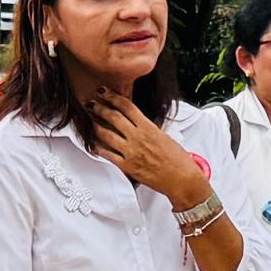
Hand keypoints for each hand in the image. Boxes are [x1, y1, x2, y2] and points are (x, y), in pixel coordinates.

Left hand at [80, 89, 204, 207]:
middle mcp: (138, 138)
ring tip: (89, 120)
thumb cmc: (177, 158)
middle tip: (91, 103)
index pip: (127, 106)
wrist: (181, 178)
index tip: (104, 91)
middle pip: (114, 117)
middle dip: (100, 108)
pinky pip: (108, 155)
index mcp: (148, 127)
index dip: (113, 97)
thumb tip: (136, 123)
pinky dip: (98, 148)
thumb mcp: (163, 136)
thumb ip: (147, 128)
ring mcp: (131, 152)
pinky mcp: (127, 167)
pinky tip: (92, 144)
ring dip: (95, 126)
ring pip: (107, 135)